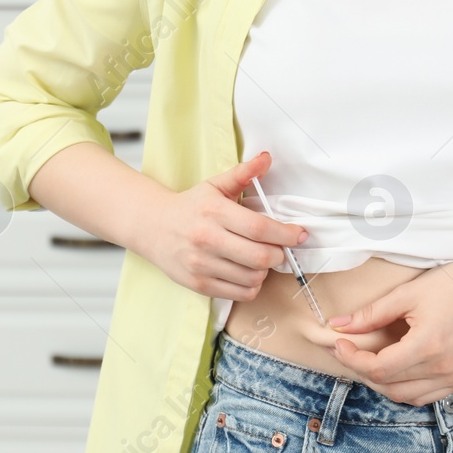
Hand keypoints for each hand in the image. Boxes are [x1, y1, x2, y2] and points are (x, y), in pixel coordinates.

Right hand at [142, 150, 308, 298]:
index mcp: (214, 212)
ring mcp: (201, 264)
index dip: (286, 234)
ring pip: (252, 277)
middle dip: (279, 254)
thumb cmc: (189, 207)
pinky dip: (251, 285)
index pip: (260, 228)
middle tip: (279, 248)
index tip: (300, 234)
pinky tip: (246, 272)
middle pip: (260, 257)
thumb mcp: (214, 185)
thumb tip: (266, 158)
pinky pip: (240, 293)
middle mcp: (207, 239)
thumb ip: (243, 173)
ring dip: (265, 270)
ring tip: (259, 259)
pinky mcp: (198, 284)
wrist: (152, 227)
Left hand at [322, 259, 452, 405]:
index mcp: (428, 346)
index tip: (338, 343)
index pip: (379, 368)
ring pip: (404, 396)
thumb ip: (370, 314)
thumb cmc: (452, 287)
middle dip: (361, 370)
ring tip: (366, 360)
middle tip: (345, 350)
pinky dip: (402, 388)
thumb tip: (337, 326)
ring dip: (380, 382)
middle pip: (388, 385)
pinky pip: (423, 396)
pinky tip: (392, 369)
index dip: (352, 359)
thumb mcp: (406, 294)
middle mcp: (443, 369)